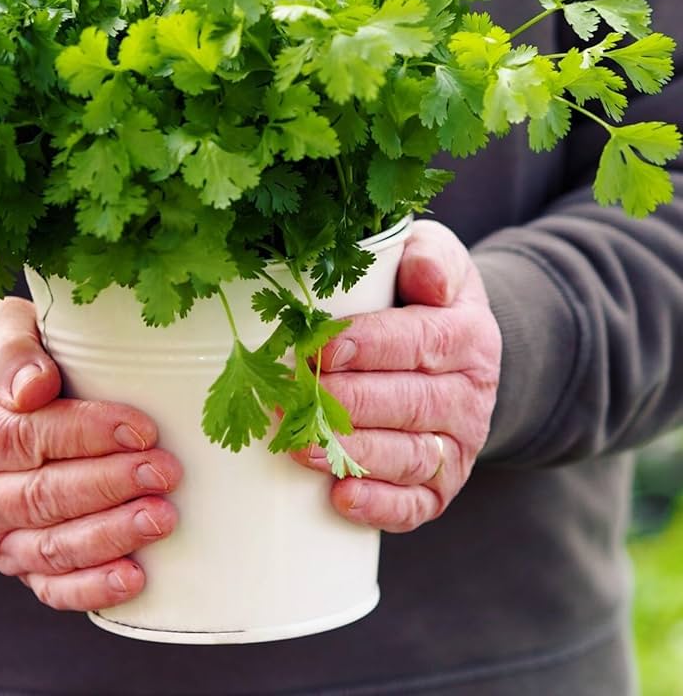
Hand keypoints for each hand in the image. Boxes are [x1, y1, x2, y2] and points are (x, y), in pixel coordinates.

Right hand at [0, 297, 181, 610]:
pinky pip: (52, 586)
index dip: (85, 435)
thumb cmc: (7, 360)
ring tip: (162, 517)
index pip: (24, 438)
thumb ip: (8, 352)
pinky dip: (92, 587)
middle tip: (165, 472)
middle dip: (109, 486)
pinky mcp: (18, 563)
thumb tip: (34, 388)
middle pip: (42, 498)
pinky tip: (135, 578)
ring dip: (111, 536)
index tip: (141, 429)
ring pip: (51, 547)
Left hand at [294, 220, 501, 531]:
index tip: (320, 348)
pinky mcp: (441, 485)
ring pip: (409, 456)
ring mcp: (458, 446)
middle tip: (292, 398)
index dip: (370, 346)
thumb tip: (426, 276)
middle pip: (409, 404)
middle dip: (347, 403)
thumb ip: (431, 256)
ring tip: (298, 445)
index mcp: (467, 336)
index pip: (420, 342)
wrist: (458, 350)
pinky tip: (341, 497)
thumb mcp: (436, 258)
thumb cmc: (424, 295)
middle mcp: (470, 395)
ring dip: (352, 454)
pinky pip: (417, 505)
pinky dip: (380, 506)